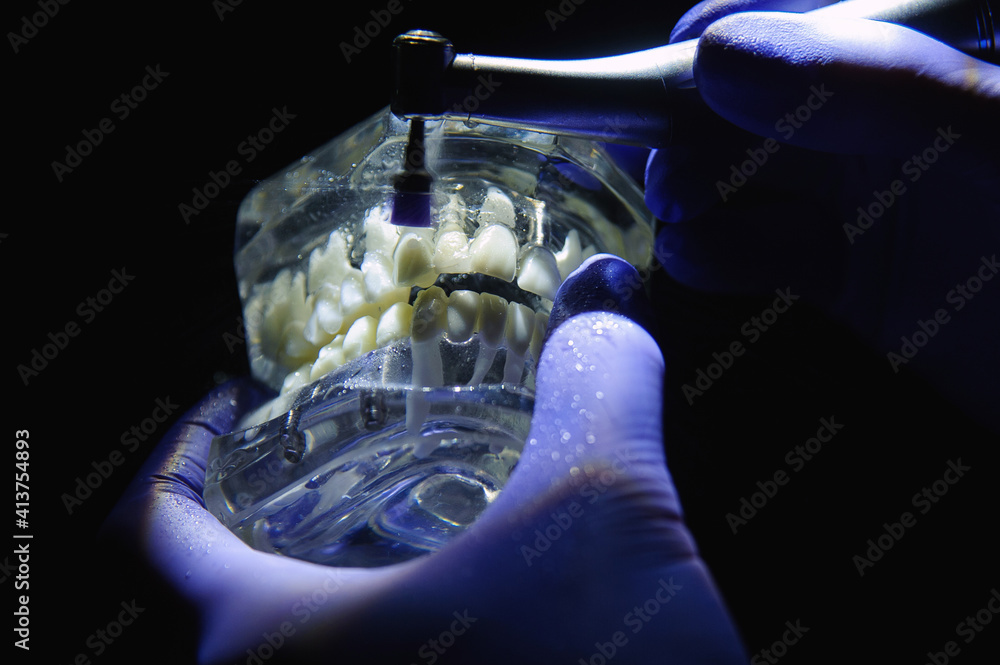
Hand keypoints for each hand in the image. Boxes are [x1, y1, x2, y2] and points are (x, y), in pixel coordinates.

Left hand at [102, 255, 746, 664]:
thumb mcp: (607, 512)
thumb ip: (598, 385)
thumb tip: (607, 311)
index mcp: (275, 646)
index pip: (148, 533)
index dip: (178, 451)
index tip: (230, 405)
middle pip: (196, 602)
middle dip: (244, 519)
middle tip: (312, 462)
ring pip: (268, 655)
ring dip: (302, 590)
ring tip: (376, 532)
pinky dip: (355, 644)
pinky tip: (444, 617)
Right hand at [646, 0, 999, 431]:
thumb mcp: (992, 138)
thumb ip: (873, 82)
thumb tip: (720, 56)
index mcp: (918, 57)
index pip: (801, 17)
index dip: (721, 34)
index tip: (664, 73)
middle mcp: (884, 120)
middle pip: (751, 98)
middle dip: (690, 126)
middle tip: (670, 167)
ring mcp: (865, 197)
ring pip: (742, 175)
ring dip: (695, 193)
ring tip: (682, 217)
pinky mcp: (847, 271)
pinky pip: (759, 249)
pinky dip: (716, 252)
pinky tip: (701, 258)